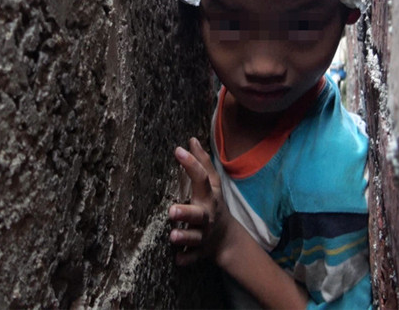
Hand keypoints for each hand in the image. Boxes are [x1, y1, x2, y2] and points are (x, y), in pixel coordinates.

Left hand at [168, 137, 233, 265]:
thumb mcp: (212, 184)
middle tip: (171, 210)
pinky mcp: (200, 252)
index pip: (202, 178)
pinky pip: (193, 257)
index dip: (191, 164)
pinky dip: (186, 259)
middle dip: (186, 212)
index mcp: (208, 197)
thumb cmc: (213, 205)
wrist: (227, 239)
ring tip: (172, 236)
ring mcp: (204, 235)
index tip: (178, 150)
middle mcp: (206, 216)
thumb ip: (202, 163)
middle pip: (198, 214)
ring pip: (194, 238)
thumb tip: (191, 139)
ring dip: (184, 237)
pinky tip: (177, 259)